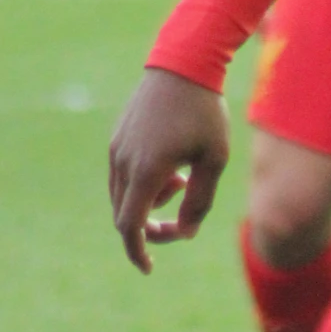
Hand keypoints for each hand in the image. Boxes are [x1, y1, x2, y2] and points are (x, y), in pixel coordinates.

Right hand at [108, 68, 229, 273]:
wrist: (183, 64)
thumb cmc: (205, 112)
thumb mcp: (214, 159)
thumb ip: (200, 202)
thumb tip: (186, 234)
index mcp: (146, 170)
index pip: (130, 226)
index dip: (137, 251)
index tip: (149, 267)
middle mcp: (123, 162)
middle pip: (125, 215)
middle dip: (149, 228)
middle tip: (179, 225)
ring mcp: (116, 149)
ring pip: (124, 196)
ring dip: (151, 202)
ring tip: (184, 180)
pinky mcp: (117, 138)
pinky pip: (124, 175)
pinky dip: (144, 184)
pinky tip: (173, 167)